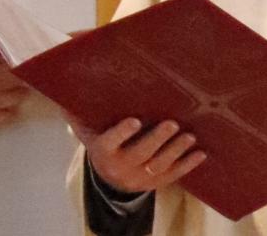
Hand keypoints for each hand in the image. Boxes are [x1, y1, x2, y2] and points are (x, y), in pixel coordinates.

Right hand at [76, 118, 205, 193]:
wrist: (110, 176)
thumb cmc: (103, 140)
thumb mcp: (89, 128)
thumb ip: (79, 111)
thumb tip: (65, 85)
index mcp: (103, 152)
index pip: (110, 142)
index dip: (121, 133)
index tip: (134, 120)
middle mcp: (120, 168)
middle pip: (140, 154)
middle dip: (157, 139)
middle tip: (172, 123)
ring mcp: (139, 178)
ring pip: (158, 166)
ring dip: (175, 151)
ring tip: (189, 136)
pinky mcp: (155, 183)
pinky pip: (173, 175)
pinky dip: (188, 165)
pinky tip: (201, 153)